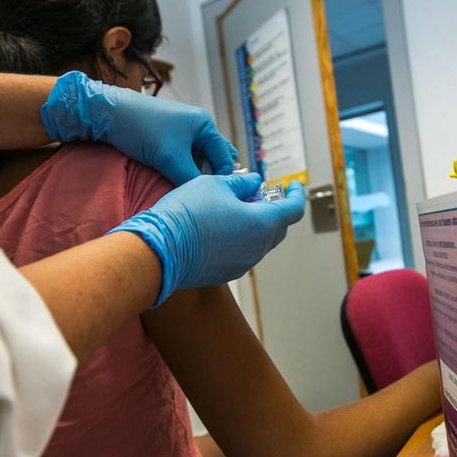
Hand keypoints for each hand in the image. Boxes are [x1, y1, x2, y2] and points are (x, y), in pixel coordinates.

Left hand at [40, 70, 236, 184]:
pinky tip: (177, 183)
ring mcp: (182, 131)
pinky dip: (184, 170)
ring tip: (191, 193)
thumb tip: (205, 198)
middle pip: (215, 157)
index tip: (217, 200)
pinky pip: (184, 157)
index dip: (223, 180)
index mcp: (206, 125)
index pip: (225, 158)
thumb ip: (191, 179)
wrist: (110, 113)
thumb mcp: (171, 159)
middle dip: (212, 176)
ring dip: (196, 174)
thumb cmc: (144, 130)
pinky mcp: (167, 137)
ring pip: (198, 159)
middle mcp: (197, 126)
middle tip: (206, 197)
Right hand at [109, 174, 305, 304]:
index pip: (292, 210)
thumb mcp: (215, 185)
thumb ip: (241, 183)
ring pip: (260, 242)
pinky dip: (241, 239)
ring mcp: (242, 264)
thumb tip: (254, 183)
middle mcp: (257, 248)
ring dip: (256, 225)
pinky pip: (242, 253)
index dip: (296, 195)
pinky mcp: (225, 274)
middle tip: (260, 194)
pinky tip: (222, 227)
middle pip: (278, 228)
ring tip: (237, 208)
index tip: (293, 185)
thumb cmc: (187, 213)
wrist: (159, 251)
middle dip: (275, 209)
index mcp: (261, 224)